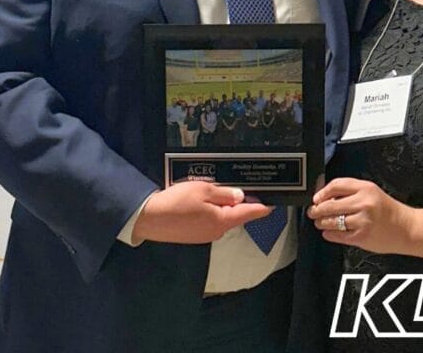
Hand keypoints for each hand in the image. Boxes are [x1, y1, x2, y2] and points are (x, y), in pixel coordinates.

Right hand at [132, 181, 274, 243]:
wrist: (149, 218)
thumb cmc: (177, 201)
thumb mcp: (204, 190)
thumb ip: (224, 193)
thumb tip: (241, 197)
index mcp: (222, 221)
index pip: (249, 214)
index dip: (262, 207)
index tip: (273, 203)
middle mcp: (217, 231)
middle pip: (236, 216)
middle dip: (242, 203)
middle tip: (246, 187)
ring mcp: (205, 235)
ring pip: (223, 218)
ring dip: (225, 206)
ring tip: (222, 190)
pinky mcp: (194, 235)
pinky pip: (211, 221)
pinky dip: (214, 211)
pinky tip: (207, 201)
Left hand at [307, 177, 413, 253]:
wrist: (406, 228)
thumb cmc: (388, 210)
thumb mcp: (371, 192)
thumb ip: (350, 192)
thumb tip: (326, 197)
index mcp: (365, 188)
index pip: (336, 185)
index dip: (322, 192)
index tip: (316, 198)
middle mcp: (364, 203)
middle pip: (330, 204)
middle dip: (317, 210)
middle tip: (313, 212)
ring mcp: (362, 221)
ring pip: (332, 221)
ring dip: (322, 223)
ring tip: (320, 222)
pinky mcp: (362, 236)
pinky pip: (338, 235)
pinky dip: (329, 234)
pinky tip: (328, 232)